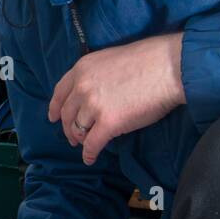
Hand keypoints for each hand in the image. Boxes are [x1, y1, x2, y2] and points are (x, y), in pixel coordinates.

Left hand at [47, 32, 185, 165]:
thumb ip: (95, 76)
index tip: (52, 117)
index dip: (55, 107)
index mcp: (81, 69)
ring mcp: (93, 106)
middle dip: (68, 128)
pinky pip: (92, 144)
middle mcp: (82, 87)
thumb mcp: (109, 60)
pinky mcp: (108, 123)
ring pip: (79, 129)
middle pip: (67, 114)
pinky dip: (89, 153)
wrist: (168, 67)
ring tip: (85, 145)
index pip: (60, 92)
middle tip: (72, 137)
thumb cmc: (147, 61)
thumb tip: (95, 93)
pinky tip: (90, 158)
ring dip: (80, 140)